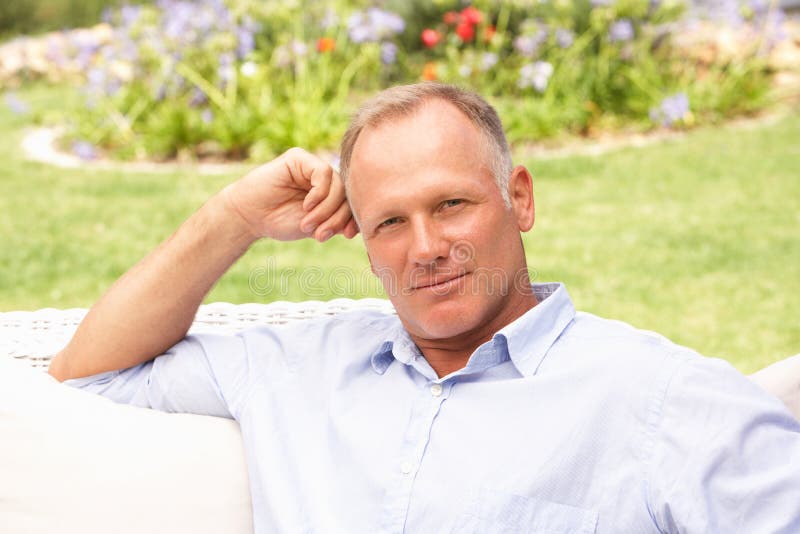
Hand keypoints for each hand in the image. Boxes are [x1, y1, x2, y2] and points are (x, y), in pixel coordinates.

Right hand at [222, 148, 357, 241]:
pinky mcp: (299, 158)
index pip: (351, 201)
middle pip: (347, 193)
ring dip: (326, 209)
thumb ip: (336, 221)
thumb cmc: (280, 221)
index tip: (348, 235)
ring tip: (307, 224)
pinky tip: (307, 206)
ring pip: (338, 184)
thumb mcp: (316, 225)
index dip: (353, 217)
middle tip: (321, 235)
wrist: (250, 217)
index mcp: (329, 192)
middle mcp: (323, 177)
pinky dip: (319, 193)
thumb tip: (360, 225)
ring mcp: (311, 166)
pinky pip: (323, 172)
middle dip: (337, 217)